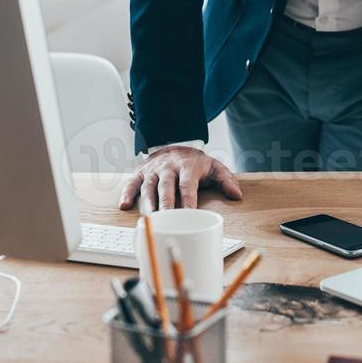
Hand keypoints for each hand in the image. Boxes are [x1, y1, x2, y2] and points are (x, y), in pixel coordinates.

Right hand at [118, 146, 242, 211]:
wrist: (174, 143)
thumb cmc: (195, 162)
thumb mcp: (214, 166)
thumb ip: (226, 179)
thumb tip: (236, 195)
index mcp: (187, 167)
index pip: (187, 185)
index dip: (188, 199)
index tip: (189, 214)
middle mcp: (168, 168)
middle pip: (166, 187)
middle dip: (166, 204)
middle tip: (166, 219)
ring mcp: (153, 170)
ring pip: (149, 187)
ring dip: (148, 203)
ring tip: (148, 219)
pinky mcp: (140, 172)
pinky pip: (131, 183)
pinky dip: (127, 193)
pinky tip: (124, 206)